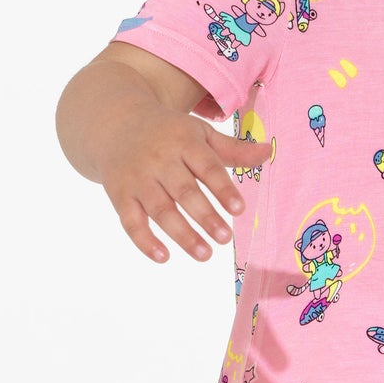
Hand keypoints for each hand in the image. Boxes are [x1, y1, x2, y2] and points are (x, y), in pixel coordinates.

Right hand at [100, 104, 264, 264]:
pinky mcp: (120, 195)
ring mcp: (138, 179)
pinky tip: (164, 257)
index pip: (207, 167)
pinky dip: (145, 241)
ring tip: (205, 255)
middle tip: (225, 238)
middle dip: (205, 216)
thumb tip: (267, 152)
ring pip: (161, 209)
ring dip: (182, 234)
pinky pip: (131, 221)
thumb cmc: (169, 133)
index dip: (223, 189)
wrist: (115, 125)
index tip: (239, 209)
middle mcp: (160, 160)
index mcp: (184, 143)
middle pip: (184, 191)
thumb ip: (232, 150)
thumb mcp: (199, 134)